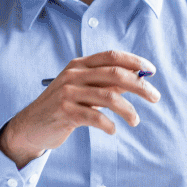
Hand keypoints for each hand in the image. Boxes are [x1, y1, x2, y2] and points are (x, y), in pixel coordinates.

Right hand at [0, 50, 158, 167]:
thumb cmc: (62, 106)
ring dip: (128, 110)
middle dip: (140, 85)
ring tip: (135, 121)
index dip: (134, 62)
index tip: (151, 71)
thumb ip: (107, 84)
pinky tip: (113, 130)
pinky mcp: (65, 112)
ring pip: (109, 97)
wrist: (31, 125)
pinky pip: (95, 118)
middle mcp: (74, 75)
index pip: (112, 56)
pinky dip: (109, 125)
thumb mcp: (84, 90)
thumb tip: (138, 80)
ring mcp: (68, 93)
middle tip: (155, 97)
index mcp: (80, 65)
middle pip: (115, 74)